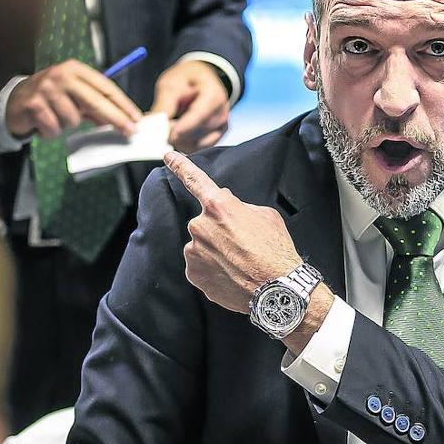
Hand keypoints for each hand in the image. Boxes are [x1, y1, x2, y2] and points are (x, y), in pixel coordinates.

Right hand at [6, 59, 141, 138]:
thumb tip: (121, 121)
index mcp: (75, 70)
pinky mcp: (34, 105)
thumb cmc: (51, 98)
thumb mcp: (74, 96)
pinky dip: (51, 131)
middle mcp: (61, 75)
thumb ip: (96, 107)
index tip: (136, 118)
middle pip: (95, 101)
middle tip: (129, 132)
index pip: (105, 87)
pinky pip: (54, 128)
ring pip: (73, 119)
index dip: (122, 104)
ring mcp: (46, 89)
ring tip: (56, 117)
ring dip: (67, 125)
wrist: (14, 100)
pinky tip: (44, 123)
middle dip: (115, 118)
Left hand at [153, 60, 229, 152]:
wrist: (199, 80)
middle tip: (157, 131)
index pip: (200, 114)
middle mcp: (222, 112)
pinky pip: (199, 147)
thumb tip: (154, 124)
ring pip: (198, 143)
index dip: (184, 126)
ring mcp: (221, 126)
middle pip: (199, 132)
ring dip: (179, 140)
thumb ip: (164, 104)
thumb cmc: (185, 80)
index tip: (169, 135)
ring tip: (166, 129)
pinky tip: (176, 135)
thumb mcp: (170, 84)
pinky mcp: (216, 136)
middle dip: (177, 134)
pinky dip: (185, 144)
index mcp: (214, 94)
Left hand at [164, 150, 303, 313]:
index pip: (195, 179)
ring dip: (217, 251)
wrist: (277, 288)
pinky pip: (200, 266)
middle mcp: (200, 226)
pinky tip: (232, 275)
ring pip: (203, 246)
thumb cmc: (276, 250)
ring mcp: (194, 251)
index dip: (180, 165)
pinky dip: (213, 269)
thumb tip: (227, 204)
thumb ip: (240, 206)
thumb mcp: (265, 216)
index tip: (167, 155)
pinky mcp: (194, 273)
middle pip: (206, 222)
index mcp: (219, 206)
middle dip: (220, 230)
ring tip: (241, 263)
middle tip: (244, 245)